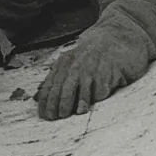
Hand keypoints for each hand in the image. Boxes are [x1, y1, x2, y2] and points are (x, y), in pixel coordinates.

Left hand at [35, 24, 151, 119]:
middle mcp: (76, 63)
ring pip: (79, 86)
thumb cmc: (94, 57)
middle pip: (63, 85)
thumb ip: (56, 79)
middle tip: (54, 117)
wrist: (118, 38)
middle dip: (57, 102)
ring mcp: (92, 66)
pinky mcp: (108, 70)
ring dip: (73, 101)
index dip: (46, 99)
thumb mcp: (72, 63)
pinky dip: (94, 97)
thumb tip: (37, 97)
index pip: (51, 82)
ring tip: (68, 114)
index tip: (43, 113)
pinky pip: (99, 86)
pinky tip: (89, 105)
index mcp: (65, 62)